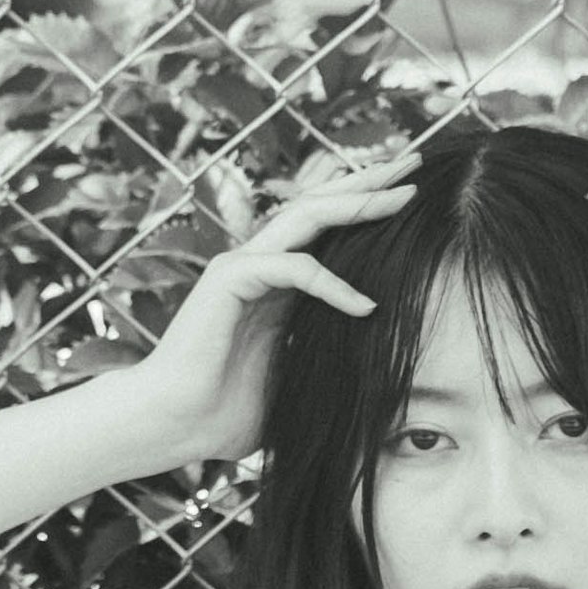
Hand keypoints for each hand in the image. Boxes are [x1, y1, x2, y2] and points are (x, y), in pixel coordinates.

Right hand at [131, 145, 418, 466]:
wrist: (173, 425)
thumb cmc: (225, 413)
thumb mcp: (296, 381)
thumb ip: (328, 364)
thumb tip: (384, 381)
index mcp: (277, 283)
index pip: (327, 229)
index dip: (367, 207)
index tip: (412, 195)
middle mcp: (260, 263)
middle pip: (320, 205)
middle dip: (368, 182)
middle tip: (414, 163)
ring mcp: (242, 266)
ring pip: (307, 216)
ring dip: (358, 202)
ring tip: (404, 196)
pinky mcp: (228, 280)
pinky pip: (293, 268)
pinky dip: (332, 283)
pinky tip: (365, 305)